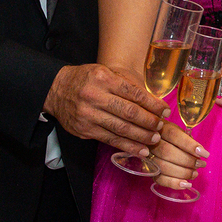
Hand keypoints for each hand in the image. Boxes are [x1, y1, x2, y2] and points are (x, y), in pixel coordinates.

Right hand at [43, 64, 167, 154]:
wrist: (55, 90)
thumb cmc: (85, 79)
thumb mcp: (104, 71)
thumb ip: (125, 83)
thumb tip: (152, 100)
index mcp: (103, 78)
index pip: (133, 93)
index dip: (152, 104)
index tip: (165, 110)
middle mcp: (95, 96)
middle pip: (128, 112)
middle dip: (148, 121)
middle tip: (161, 126)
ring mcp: (88, 115)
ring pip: (120, 128)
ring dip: (141, 136)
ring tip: (154, 139)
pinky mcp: (85, 130)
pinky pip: (110, 140)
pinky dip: (127, 146)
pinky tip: (140, 149)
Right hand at [148, 120, 209, 191]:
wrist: (152, 140)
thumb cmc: (171, 136)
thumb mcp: (178, 130)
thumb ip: (187, 138)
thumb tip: (199, 152)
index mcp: (161, 128)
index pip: (173, 135)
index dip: (189, 145)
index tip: (204, 153)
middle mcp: (150, 142)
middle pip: (167, 152)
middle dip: (188, 160)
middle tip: (201, 164)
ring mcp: (148, 157)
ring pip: (163, 167)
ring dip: (183, 173)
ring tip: (195, 173)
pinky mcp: (149, 171)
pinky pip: (159, 179)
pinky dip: (174, 183)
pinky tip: (186, 184)